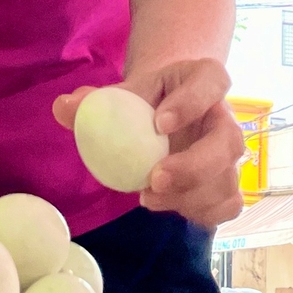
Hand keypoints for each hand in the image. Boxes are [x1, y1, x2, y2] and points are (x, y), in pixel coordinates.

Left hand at [54, 58, 245, 227]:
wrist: (164, 111)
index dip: (191, 103)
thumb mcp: (122, 93)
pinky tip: (167, 207)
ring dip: (191, 197)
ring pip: (228, 180)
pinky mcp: (226, 183)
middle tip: (155, 177)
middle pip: (230, 140)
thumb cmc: (145, 101)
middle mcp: (225, 116)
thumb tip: (63, 107)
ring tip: (148, 198)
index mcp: (205, 79)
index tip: (159, 122)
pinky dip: (202, 213)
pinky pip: (228, 205)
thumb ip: (94, 102)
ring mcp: (228, 154)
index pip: (211, 81)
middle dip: (195, 165)